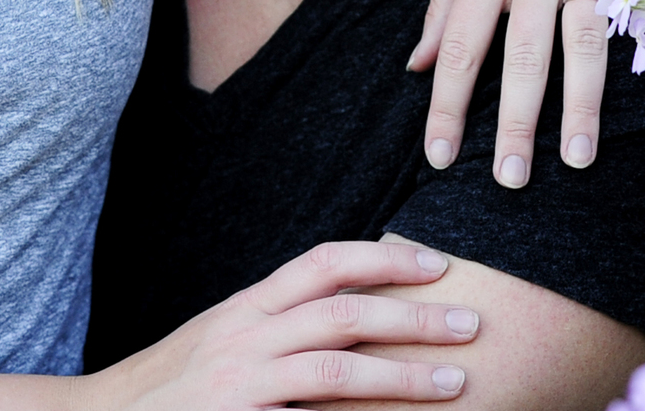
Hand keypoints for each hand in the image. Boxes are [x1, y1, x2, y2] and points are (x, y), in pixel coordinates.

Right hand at [95, 241, 479, 409]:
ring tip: (456, 382)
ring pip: (336, 368)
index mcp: (247, 307)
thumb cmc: (173, 386)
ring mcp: (240, 383)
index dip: (386, 258)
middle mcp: (245, 336)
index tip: (438, 264)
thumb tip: (352, 308)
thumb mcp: (224, 338)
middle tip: (471, 324)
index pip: (324, 263)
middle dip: (415, 317)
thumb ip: (279, 322)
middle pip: (344, 312)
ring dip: (404, 376)